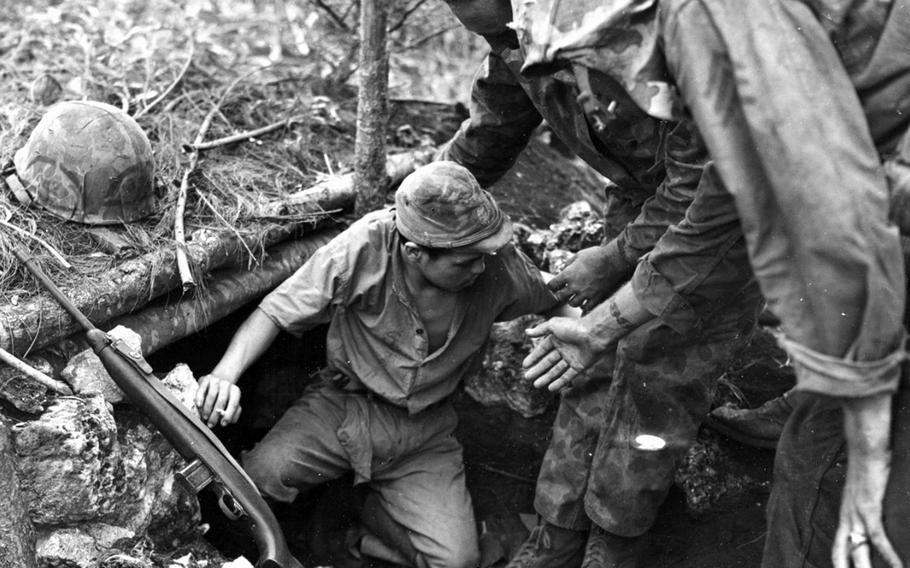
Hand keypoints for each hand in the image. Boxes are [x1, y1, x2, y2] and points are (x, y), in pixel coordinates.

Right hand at [195, 374, 241, 427]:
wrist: (217, 381)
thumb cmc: (224, 397)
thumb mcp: (231, 404)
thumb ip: (233, 413)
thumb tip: (227, 420)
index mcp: (235, 391)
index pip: (234, 404)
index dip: (229, 415)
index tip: (223, 424)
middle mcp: (227, 385)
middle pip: (222, 400)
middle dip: (215, 414)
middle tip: (211, 424)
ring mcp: (216, 381)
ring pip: (212, 395)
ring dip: (207, 408)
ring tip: (204, 417)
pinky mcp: (206, 379)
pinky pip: (202, 389)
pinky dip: (200, 398)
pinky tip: (198, 405)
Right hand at [523, 317, 599, 390]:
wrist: (594, 334)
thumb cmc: (574, 327)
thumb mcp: (553, 325)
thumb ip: (540, 330)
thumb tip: (526, 332)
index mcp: (557, 339)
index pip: (542, 350)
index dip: (534, 357)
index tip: (525, 365)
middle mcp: (563, 349)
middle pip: (548, 362)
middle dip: (538, 370)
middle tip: (527, 377)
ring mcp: (571, 358)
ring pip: (556, 370)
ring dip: (546, 377)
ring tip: (536, 384)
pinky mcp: (579, 366)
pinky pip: (568, 376)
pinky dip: (560, 382)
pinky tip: (551, 388)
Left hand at [547, 244, 630, 310]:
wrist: (612, 260)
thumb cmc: (595, 255)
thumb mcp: (578, 255)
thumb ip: (569, 263)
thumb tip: (564, 269)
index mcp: (568, 274)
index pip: (552, 285)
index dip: (552, 285)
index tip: (555, 285)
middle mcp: (574, 286)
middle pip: (560, 297)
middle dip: (561, 294)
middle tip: (564, 291)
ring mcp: (585, 293)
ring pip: (572, 304)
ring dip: (572, 300)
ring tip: (575, 297)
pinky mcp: (596, 297)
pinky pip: (586, 308)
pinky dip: (584, 306)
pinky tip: (585, 303)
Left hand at [832, 393, 901, 567]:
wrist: (866, 446)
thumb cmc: (868, 465)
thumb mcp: (865, 490)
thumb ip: (868, 505)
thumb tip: (876, 511)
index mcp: (845, 514)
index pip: (839, 545)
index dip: (840, 562)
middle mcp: (847, 516)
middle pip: (843, 552)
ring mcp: (856, 513)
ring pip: (859, 550)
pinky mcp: (868, 507)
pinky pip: (877, 537)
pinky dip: (889, 555)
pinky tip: (899, 567)